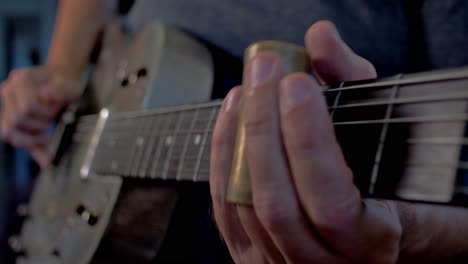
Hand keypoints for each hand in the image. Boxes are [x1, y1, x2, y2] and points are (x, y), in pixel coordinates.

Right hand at [0, 66, 78, 166]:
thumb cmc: (65, 84)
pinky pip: (16, 138)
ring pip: (9, 132)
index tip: (55, 112)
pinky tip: (46, 159)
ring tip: (46, 136)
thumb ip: (60, 91)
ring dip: (31, 138)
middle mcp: (8, 90)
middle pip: (16, 120)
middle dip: (38, 125)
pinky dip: (32, 149)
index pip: (27, 107)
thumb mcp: (69, 86)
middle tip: (51, 122)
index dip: (43, 114)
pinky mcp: (10, 117)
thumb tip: (45, 95)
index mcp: (21, 79)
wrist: (60, 81)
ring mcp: (6, 104)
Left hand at [210, 21, 467, 262]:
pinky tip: (229, 117)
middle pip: (277, 202)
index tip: (295, 83)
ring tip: (246, 88)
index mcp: (369, 242)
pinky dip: (221, 159)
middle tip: (263, 72)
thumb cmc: (380, 179)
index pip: (331, 202)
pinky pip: (224, 210)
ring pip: (244, 206)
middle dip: (264, 129)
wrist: (363, 228)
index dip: (308, 141)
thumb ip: (353, 82)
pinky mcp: (251, 257)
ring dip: (239, 139)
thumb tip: (320, 37)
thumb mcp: (380, 130)